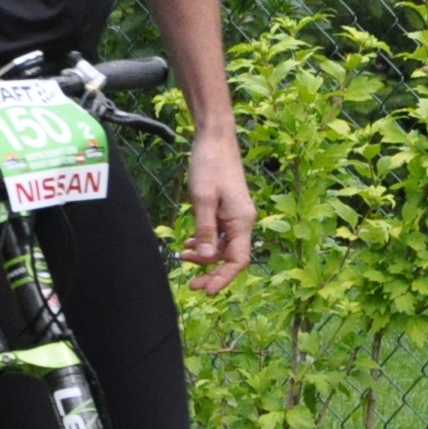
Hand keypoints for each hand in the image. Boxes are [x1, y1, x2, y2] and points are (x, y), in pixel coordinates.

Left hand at [180, 128, 253, 293]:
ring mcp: (235, 215)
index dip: (223, 278)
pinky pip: (219, 233)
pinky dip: (206, 242)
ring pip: (224, 246)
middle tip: (192, 284)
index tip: (206, 290)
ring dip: (206, 256)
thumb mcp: (203, 198)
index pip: (238, 260)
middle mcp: (243, 221)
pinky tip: (191, 243)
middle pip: (231, 257)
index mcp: (242, 221)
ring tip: (184, 257)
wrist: (215, 138)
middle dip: (212, 271)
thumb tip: (208, 259)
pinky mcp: (227, 209)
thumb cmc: (210, 164)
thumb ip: (206, 229)